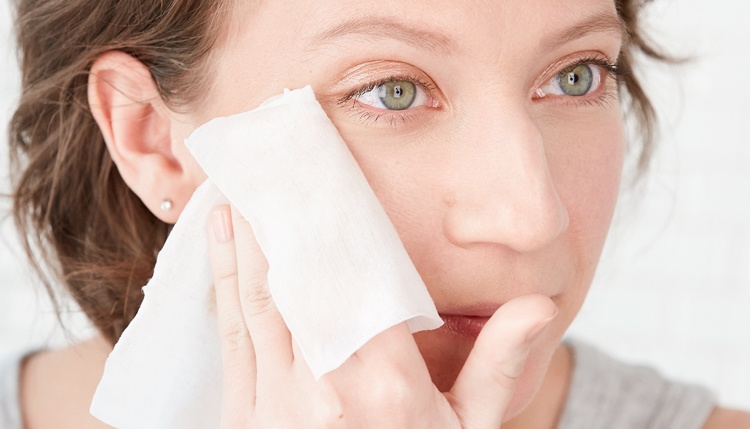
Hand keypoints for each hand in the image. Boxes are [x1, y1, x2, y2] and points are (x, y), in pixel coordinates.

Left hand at [208, 205, 556, 428]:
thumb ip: (499, 367)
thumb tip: (539, 304)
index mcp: (383, 384)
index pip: (354, 276)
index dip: (332, 218)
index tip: (321, 171)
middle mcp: (320, 387)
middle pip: (293, 278)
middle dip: (277, 214)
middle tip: (265, 160)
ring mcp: (274, 403)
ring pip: (252, 300)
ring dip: (241, 241)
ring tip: (233, 190)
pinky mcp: (245, 417)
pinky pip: (233, 336)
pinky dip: (226, 284)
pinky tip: (224, 249)